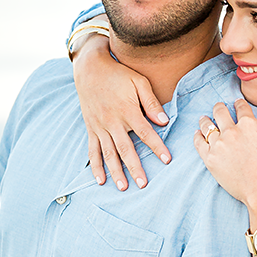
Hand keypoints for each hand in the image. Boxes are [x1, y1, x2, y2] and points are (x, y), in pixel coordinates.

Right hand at [73, 36, 170, 188]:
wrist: (90, 69)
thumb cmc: (118, 74)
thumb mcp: (138, 81)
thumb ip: (151, 102)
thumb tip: (164, 120)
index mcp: (127, 110)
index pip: (145, 133)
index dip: (157, 146)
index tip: (167, 159)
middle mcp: (112, 121)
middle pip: (125, 149)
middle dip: (135, 167)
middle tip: (143, 184)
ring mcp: (100, 127)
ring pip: (108, 153)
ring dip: (115, 172)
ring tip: (123, 187)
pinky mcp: (91, 128)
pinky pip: (93, 150)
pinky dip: (96, 166)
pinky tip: (101, 180)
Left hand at [193, 98, 256, 206]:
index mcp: (249, 124)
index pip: (241, 107)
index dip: (239, 104)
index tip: (237, 104)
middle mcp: (232, 131)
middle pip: (220, 112)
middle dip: (219, 107)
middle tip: (218, 107)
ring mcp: (219, 145)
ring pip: (207, 126)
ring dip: (206, 120)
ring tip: (204, 119)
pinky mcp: (210, 159)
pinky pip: (199, 142)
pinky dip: (197, 136)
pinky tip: (197, 133)